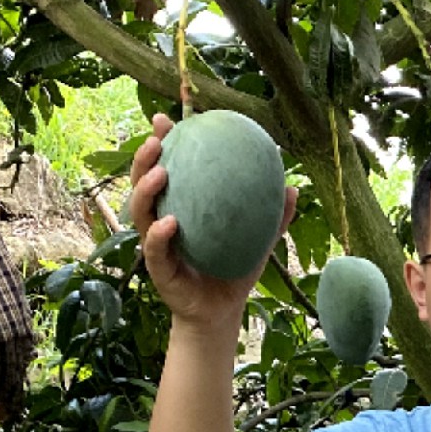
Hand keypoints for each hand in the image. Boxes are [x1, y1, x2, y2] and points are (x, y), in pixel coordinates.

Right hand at [126, 112, 296, 331]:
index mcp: (181, 206)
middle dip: (143, 158)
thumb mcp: (258, 240)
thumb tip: (291, 186)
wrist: (222, 313)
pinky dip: (159, 234)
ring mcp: (156, 244)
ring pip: (139, 211)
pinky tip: (171, 223)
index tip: (164, 119)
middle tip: (156, 139)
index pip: (166, 169)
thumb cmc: (234, 270)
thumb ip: (273, 216)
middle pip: (142, 183)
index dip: (162, 143)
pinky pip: (154, 248)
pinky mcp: (158, 269)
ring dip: (145, 189)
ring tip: (161, 173)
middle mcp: (161, 220)